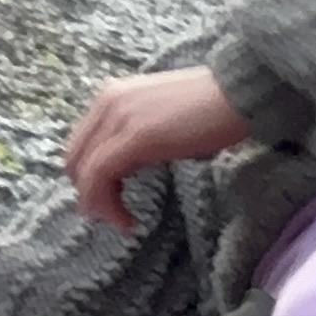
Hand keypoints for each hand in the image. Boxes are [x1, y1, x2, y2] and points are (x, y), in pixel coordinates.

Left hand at [65, 65, 249, 232]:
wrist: (241, 93)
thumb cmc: (213, 108)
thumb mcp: (161, 118)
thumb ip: (137, 134)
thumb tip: (129, 165)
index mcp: (112, 96)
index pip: (80, 145)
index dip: (89, 180)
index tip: (115, 201)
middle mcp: (107, 102)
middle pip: (74, 161)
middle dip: (90, 195)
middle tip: (116, 216)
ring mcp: (118, 117)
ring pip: (83, 173)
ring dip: (98, 205)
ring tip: (123, 222)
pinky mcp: (134, 137)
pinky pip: (99, 177)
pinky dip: (107, 206)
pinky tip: (129, 221)